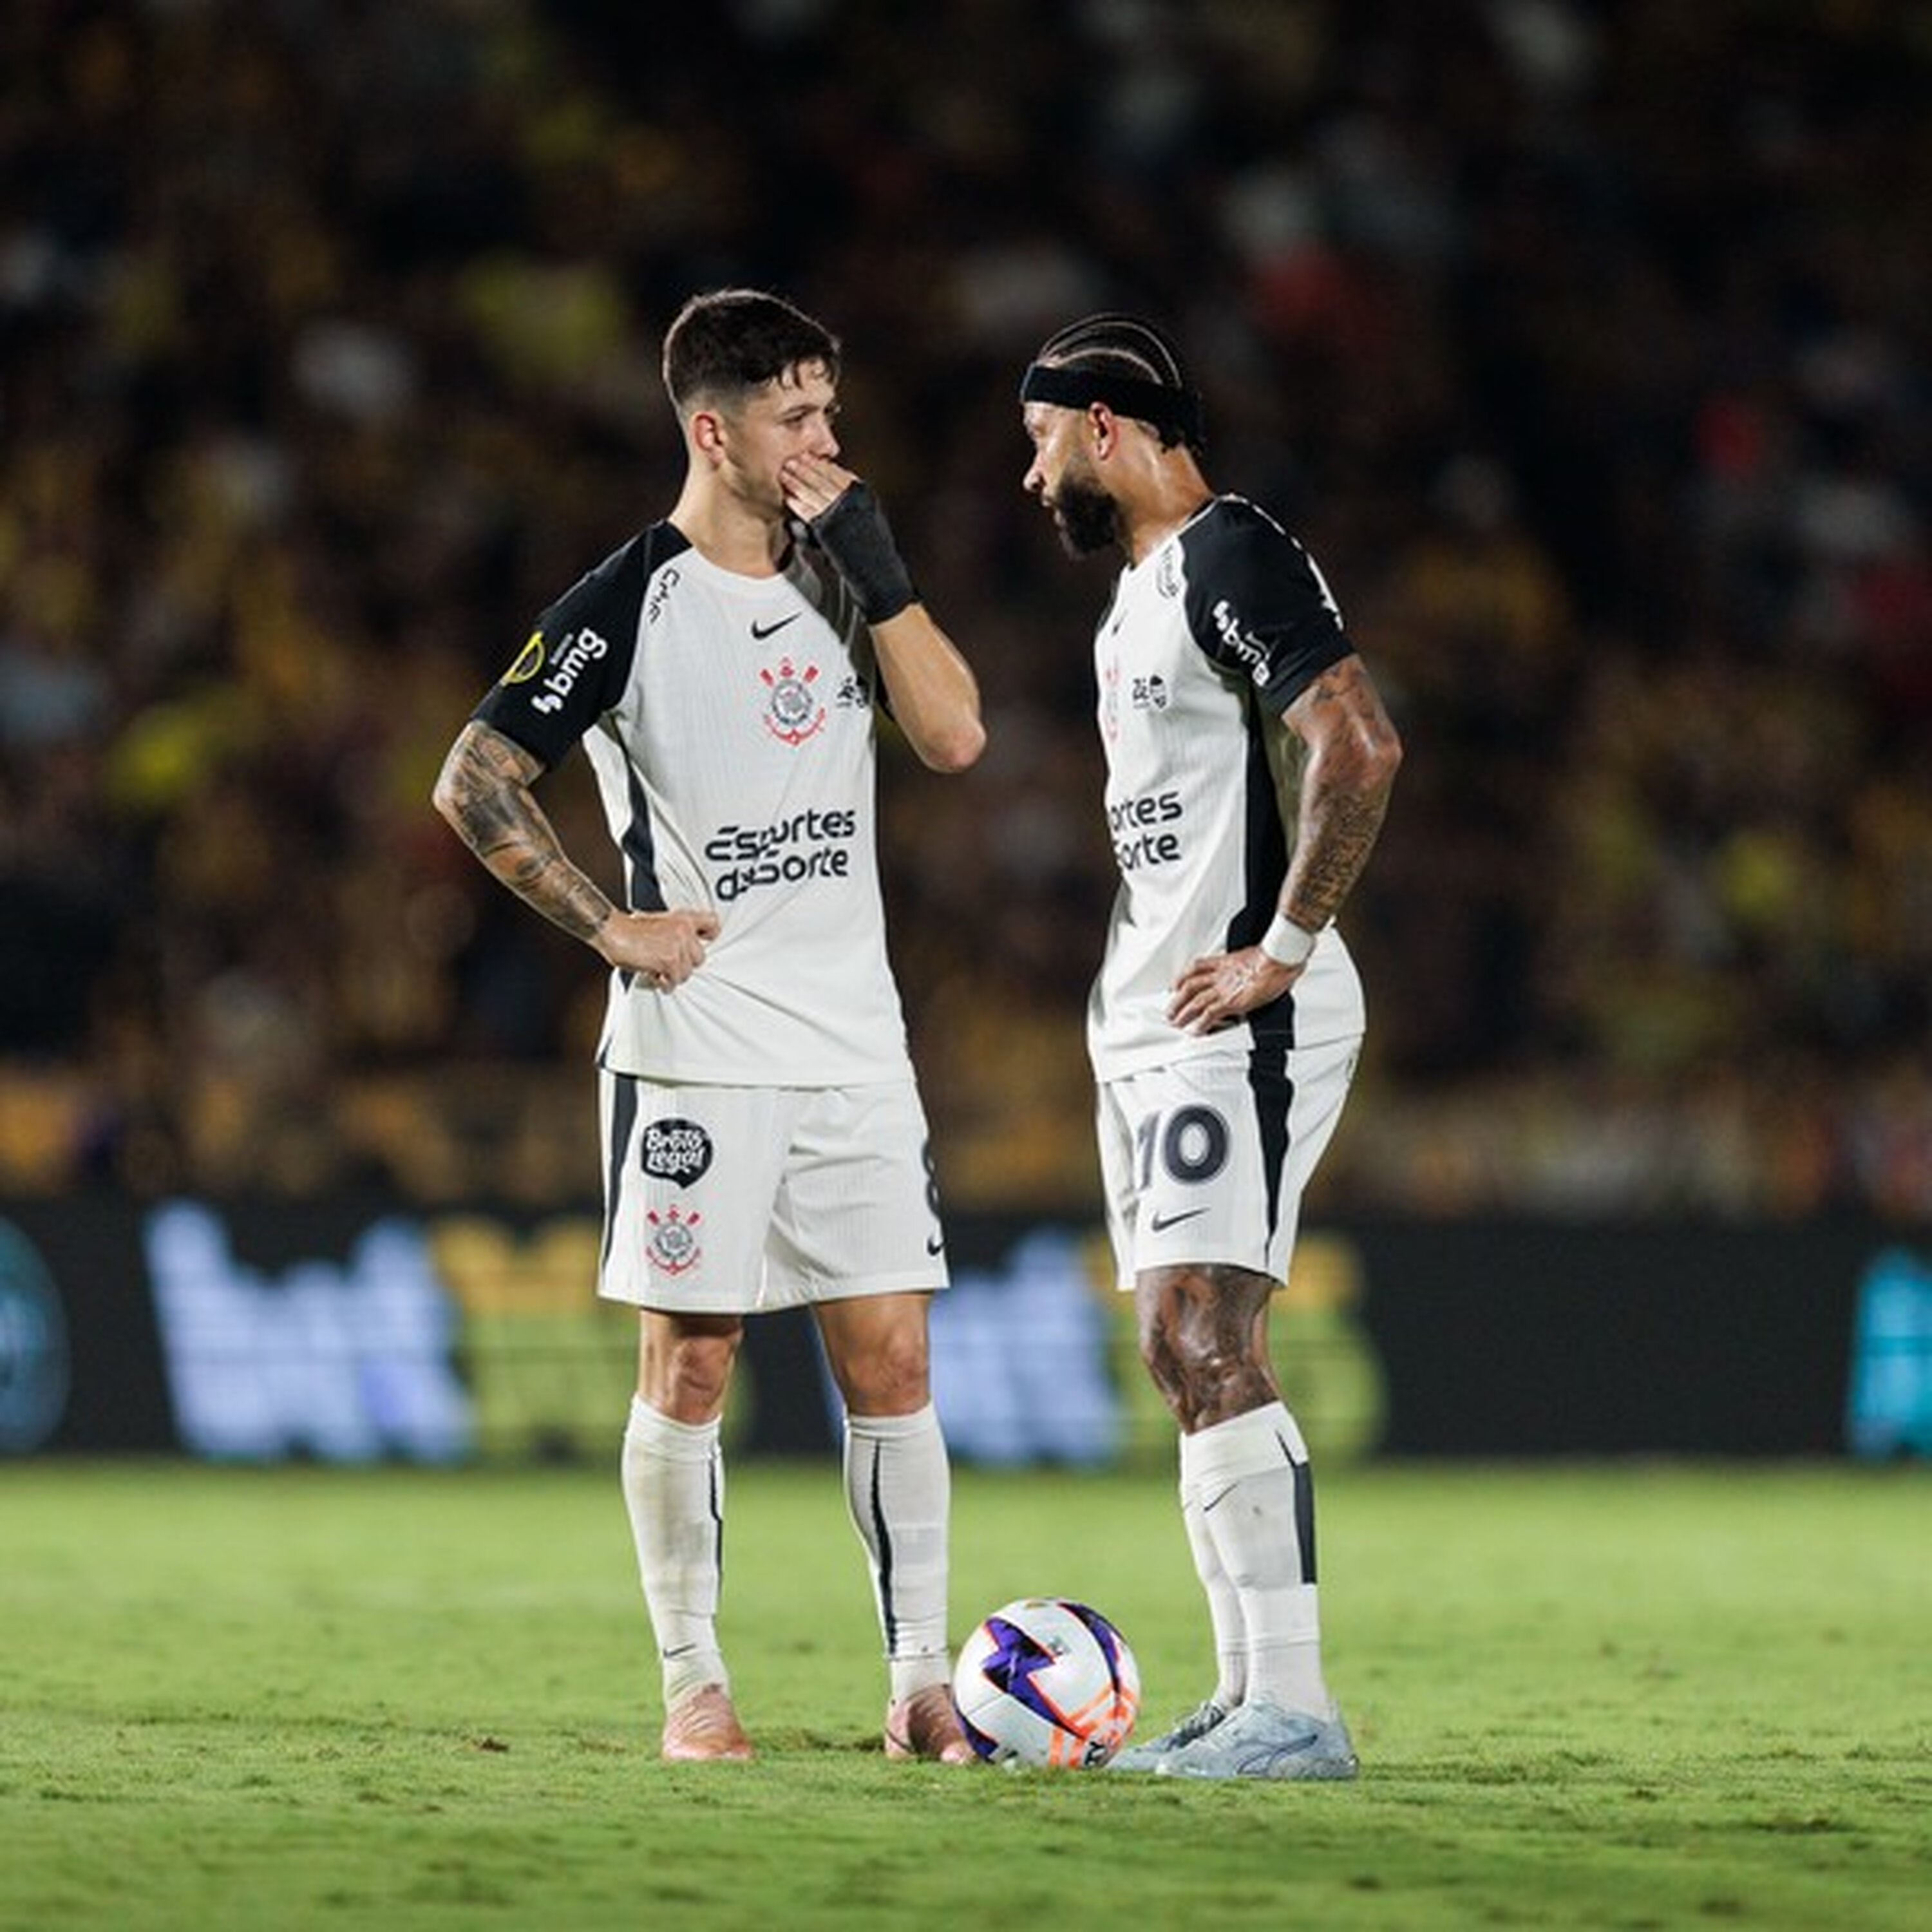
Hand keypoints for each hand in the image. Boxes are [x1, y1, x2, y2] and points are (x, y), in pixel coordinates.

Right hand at [593, 907, 720, 989]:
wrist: (612, 931)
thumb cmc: (629, 928)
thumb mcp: (659, 921)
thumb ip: (676, 932)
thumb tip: (683, 948)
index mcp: (683, 918)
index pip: (713, 924)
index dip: (709, 937)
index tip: (702, 943)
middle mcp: (684, 931)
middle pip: (699, 958)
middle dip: (684, 965)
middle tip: (667, 964)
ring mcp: (678, 946)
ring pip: (687, 973)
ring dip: (672, 976)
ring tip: (656, 969)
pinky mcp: (669, 961)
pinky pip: (674, 981)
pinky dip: (663, 983)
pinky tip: (652, 975)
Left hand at [779, 453, 857, 524]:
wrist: (867, 550)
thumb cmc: (862, 523)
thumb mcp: (864, 499)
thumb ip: (849, 483)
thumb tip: (830, 467)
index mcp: (856, 492)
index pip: (833, 473)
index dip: (817, 464)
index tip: (805, 454)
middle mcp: (844, 502)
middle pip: (821, 482)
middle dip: (804, 471)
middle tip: (790, 462)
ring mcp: (833, 515)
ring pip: (813, 495)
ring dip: (796, 484)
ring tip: (784, 476)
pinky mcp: (824, 529)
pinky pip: (809, 514)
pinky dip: (798, 505)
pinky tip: (789, 498)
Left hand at [1167, 947, 1297, 1034]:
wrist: (1279, 958)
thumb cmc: (1274, 956)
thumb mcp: (1252, 955)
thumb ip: (1244, 964)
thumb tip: (1248, 969)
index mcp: (1225, 962)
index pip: (1196, 967)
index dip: (1182, 976)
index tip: (1177, 984)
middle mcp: (1220, 974)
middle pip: (1189, 985)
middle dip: (1177, 999)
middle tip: (1170, 1010)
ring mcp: (1224, 988)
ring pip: (1195, 1001)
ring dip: (1183, 1013)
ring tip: (1176, 1022)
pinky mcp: (1232, 1001)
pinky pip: (1210, 1014)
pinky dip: (1201, 1024)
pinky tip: (1197, 1030)